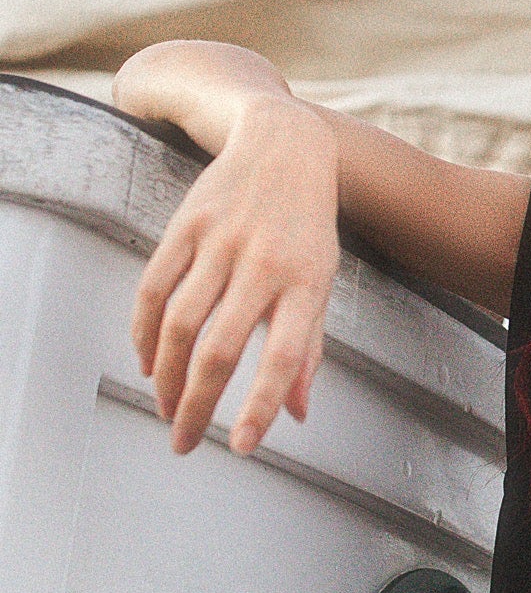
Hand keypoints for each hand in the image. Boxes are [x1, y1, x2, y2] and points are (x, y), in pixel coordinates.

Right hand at [132, 96, 339, 455]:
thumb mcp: (323, 280)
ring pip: (181, 323)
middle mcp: (264, 263)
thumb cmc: (307, 225)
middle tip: (183, 442)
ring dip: (167, 377)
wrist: (283, 145)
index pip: (285, 356)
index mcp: (306, 282)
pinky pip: (154, 288)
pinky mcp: (185, 225)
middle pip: (221, 348)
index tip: (240, 447)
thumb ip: (309, 346)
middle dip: (198, 405)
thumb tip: (298, 414)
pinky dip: (145, 332)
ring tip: (166, 408)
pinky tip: (149, 362)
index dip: (262, 406)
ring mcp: (220, 242)